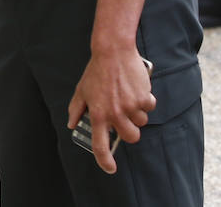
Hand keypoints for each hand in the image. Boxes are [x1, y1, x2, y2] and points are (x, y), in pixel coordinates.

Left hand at [65, 48, 155, 174]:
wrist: (113, 51)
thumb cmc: (96, 71)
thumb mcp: (81, 90)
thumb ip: (76, 108)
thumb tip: (71, 124)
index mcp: (97, 114)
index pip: (100, 145)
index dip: (105, 160)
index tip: (110, 168)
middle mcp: (114, 113)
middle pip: (130, 138)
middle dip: (129, 132)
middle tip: (125, 119)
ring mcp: (130, 106)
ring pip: (141, 123)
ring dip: (137, 115)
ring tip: (129, 98)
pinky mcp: (143, 98)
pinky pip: (149, 107)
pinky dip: (145, 101)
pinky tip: (137, 89)